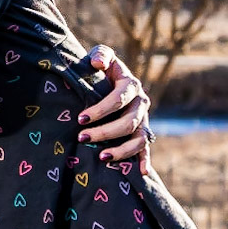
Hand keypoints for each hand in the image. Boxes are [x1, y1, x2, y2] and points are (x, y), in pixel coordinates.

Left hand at [79, 45, 152, 174]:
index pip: (118, 99)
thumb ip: (100, 55)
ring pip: (139, 138)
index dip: (100, 110)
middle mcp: (141, 103)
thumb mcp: (101, 56)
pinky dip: (145, 160)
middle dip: (105, 132)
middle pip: (128, 122)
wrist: (109, 77)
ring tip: (102, 157)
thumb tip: (98, 63)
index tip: (81, 118)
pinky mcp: (142, 132)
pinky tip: (140, 173)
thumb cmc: (100, 68)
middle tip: (82, 137)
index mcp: (130, 85)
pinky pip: (146, 148)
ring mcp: (143, 119)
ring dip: (122, 149)